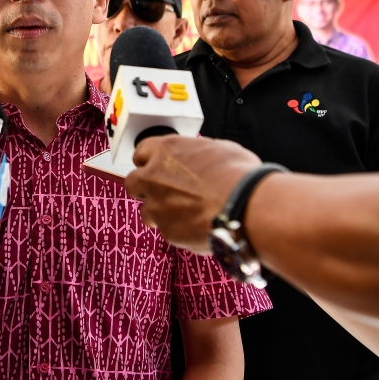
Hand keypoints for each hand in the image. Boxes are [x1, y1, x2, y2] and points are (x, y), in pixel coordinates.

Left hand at [125, 135, 260, 252]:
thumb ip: (197, 153)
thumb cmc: (238, 175)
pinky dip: (178, 229)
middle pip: (133, 182)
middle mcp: (153, 177)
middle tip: (162, 192)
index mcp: (165, 151)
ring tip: (183, 213)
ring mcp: (157, 206)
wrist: (245, 207)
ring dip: (159, 212)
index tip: (156, 166)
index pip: (141, 152)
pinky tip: (197, 226)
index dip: (150, 161)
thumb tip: (199, 158)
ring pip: (146, 211)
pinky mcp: (167, 231)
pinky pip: (167, 230)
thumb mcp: (219, 149)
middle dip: (145, 188)